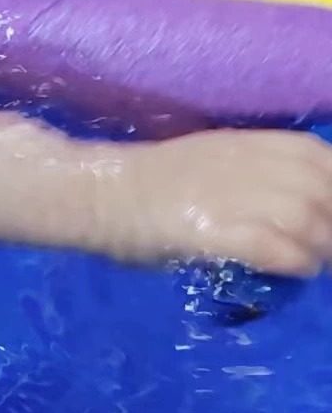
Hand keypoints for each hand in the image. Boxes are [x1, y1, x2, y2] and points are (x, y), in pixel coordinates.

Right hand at [89, 129, 331, 275]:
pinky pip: (276, 246)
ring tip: (312, 261)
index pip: (313, 151)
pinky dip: (295, 260)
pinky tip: (292, 268)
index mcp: (240, 143)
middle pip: (318, 188)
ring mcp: (229, 196)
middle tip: (324, 244)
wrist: (103, 192)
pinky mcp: (215, 231)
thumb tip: (293, 195)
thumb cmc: (150, 180)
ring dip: (321, 245)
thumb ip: (249, 168)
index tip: (329, 204)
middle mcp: (242, 164)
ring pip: (306, 218)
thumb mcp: (207, 157)